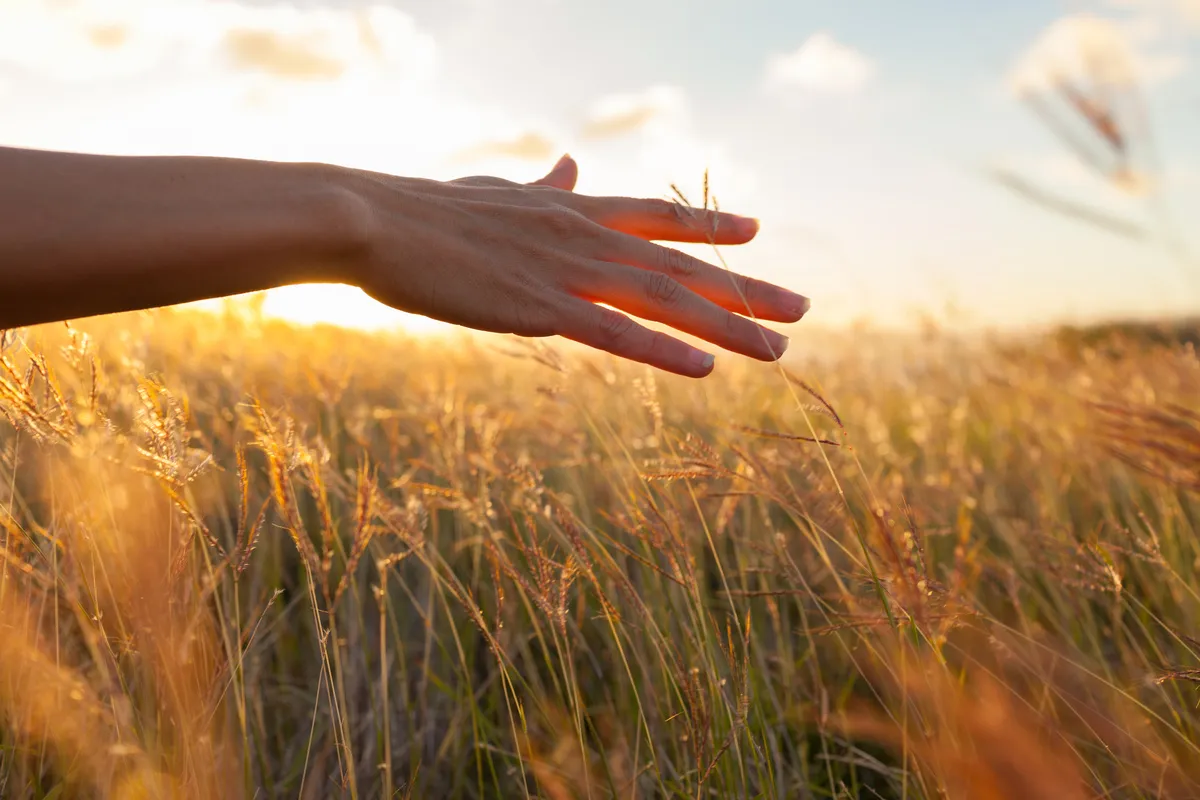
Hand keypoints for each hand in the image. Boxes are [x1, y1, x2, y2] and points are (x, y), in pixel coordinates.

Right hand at [347, 155, 809, 377]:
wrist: (376, 221)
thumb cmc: (432, 212)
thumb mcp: (500, 189)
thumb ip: (545, 184)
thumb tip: (570, 162)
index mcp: (573, 208)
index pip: (656, 215)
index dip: (708, 223)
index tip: (755, 231)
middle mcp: (584, 235)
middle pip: (680, 265)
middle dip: (744, 290)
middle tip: (800, 309)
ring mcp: (565, 271)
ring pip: (662, 300)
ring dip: (724, 327)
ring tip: (776, 350)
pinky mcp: (537, 308)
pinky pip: (612, 334)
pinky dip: (661, 351)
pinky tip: (703, 370)